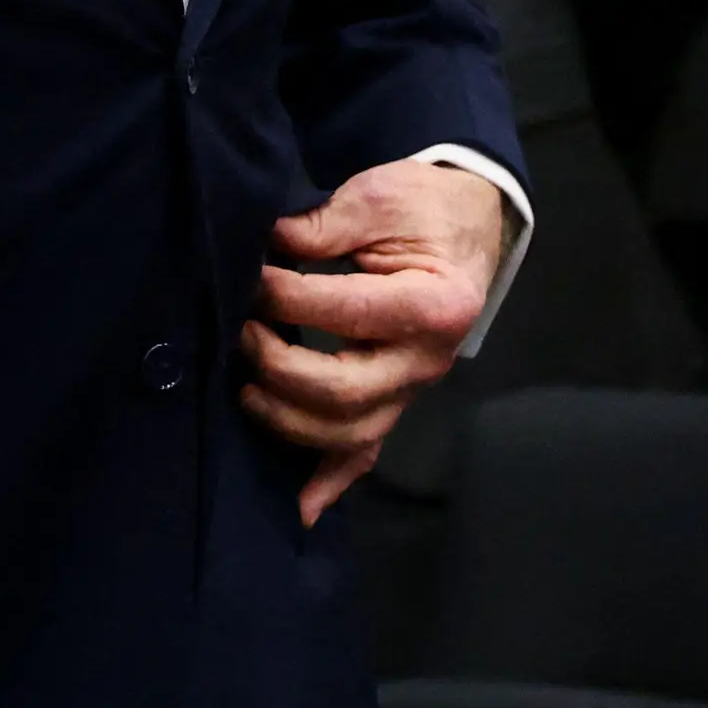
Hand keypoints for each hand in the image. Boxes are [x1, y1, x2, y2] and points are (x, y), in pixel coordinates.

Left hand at [239, 159, 508, 527]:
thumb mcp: (379, 198)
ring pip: (350, 434)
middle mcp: (427, 361)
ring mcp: (412, 390)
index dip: (288, 299)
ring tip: (245, 386)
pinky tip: (296, 508)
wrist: (467, 225)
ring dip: (287, 420)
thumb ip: (323, 225)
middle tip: (240, 331)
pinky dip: (328, 483)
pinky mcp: (394, 402)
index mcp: (434, 305)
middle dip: (279, 366)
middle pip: (346, 391)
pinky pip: (364, 455)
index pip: (349, 313)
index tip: (250, 276)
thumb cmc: (424, 207)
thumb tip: (265, 246)